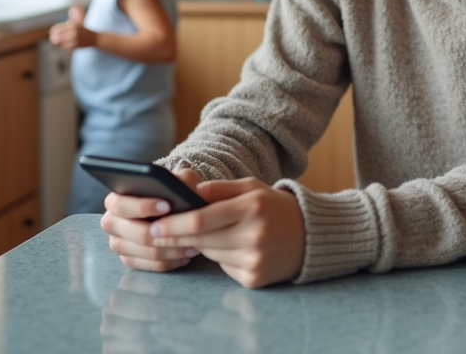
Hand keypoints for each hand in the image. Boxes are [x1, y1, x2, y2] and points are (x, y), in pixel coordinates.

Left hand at [49, 5, 94, 49]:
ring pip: (59, 42)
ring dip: (56, 42)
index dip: (53, 31)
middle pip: (56, 35)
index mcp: (73, 24)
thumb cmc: (84, 28)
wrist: (94, 38)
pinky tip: (62, 44)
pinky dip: (62, 46)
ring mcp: (74, 40)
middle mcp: (74, 32)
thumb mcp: (80, 18)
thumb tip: (74, 0)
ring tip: (56, 41)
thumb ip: (76, 10)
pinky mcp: (74, 47)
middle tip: (53, 38)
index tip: (54, 32)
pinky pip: (63, 47)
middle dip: (53, 37)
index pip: (57, 28)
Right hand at [101, 168, 203, 273]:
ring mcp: (118, 244)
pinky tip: (185, 256)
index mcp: (115, 201)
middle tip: (186, 231)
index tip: (167, 206)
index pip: (122, 205)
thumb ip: (181, 178)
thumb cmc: (168, 193)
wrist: (166, 210)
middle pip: (136, 234)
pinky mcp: (128, 260)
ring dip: (172, 249)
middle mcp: (111, 223)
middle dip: (164, 233)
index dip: (143, 206)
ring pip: (146, 251)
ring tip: (192, 244)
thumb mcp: (176, 180)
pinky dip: (169, 262)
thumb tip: (185, 184)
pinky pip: (150, 266)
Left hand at [102, 172, 306, 287]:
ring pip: (210, 254)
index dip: (173, 225)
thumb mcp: (250, 187)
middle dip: (176, 237)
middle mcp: (253, 235)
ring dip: (201, 246)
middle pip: (200, 240)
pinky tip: (234, 248)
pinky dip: (221, 258)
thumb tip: (184, 195)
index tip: (155, 226)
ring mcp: (254, 260)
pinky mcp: (254, 279)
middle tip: (158, 234)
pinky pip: (224, 268)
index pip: (201, 220)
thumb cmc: (275, 207)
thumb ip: (217, 189)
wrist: (310, 235)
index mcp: (251, 207)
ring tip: (209, 234)